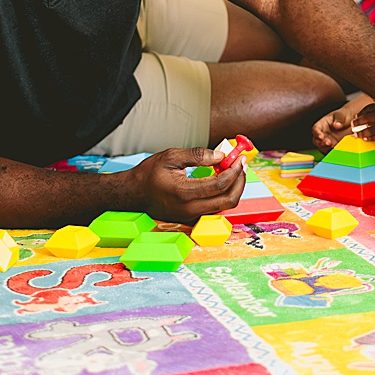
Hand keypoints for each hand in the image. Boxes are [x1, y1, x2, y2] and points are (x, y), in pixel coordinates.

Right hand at [131, 147, 245, 223]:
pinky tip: (221, 181)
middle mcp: (189, 209)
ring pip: (223, 207)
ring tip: (233, 171)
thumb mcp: (171, 157)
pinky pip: (214, 209)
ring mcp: (190, 217)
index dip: (234, 171)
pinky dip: (223, 195)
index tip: (239, 158)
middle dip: (240, 182)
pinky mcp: (190, 219)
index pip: (220, 185)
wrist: (133, 194)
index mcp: (184, 193)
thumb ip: (198, 155)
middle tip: (241, 166)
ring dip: (233, 189)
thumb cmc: (149, 174)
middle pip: (228, 200)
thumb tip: (221, 156)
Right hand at [312, 98, 367, 148]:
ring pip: (322, 147)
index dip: (316, 133)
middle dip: (321, 143)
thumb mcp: (342, 115)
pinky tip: (339, 150)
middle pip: (316, 140)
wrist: (353, 121)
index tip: (321, 136)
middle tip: (328, 143)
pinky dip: (333, 152)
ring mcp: (328, 141)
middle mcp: (323, 133)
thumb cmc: (344, 115)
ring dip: (327, 148)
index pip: (315, 129)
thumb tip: (336, 125)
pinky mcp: (334, 147)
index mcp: (322, 124)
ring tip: (334, 146)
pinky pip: (331, 151)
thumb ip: (340, 119)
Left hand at [350, 101, 374, 141]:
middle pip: (368, 118)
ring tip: (358, 134)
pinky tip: (368, 138)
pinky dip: (373, 137)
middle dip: (359, 123)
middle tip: (353, 125)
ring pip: (373, 129)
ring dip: (363, 132)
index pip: (369, 108)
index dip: (361, 112)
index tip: (356, 116)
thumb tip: (370, 110)